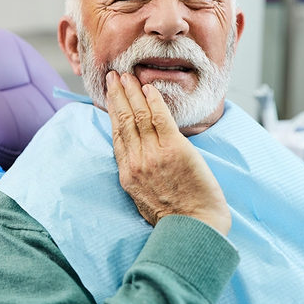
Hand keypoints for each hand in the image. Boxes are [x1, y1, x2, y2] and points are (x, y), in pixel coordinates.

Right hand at [106, 71, 230, 234]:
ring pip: (139, 116)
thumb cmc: (174, 218)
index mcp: (128, 174)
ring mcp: (154, 155)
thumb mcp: (143, 199)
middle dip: (117, 96)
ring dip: (132, 92)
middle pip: (123, 121)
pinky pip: (160, 118)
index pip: (117, 136)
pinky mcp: (174, 150)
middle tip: (113, 76)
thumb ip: (138, 176)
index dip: (112, 113)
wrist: (194, 227)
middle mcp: (136, 162)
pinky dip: (153, 100)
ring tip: (127, 75)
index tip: (110, 97)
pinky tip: (149, 87)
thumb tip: (138, 160)